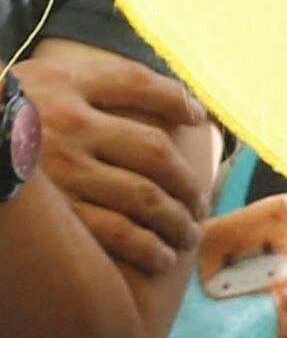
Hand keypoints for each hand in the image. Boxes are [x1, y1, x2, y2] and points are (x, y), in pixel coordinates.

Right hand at [13, 43, 210, 281]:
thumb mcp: (33, 82)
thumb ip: (88, 81)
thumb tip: (168, 99)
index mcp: (60, 84)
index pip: (136, 82)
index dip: (173, 98)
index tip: (197, 117)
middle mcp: (64, 122)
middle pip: (154, 152)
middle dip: (187, 182)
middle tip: (201, 203)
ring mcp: (58, 169)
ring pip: (144, 197)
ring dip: (177, 220)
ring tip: (188, 234)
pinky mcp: (50, 211)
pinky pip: (115, 232)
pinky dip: (147, 246)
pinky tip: (162, 256)